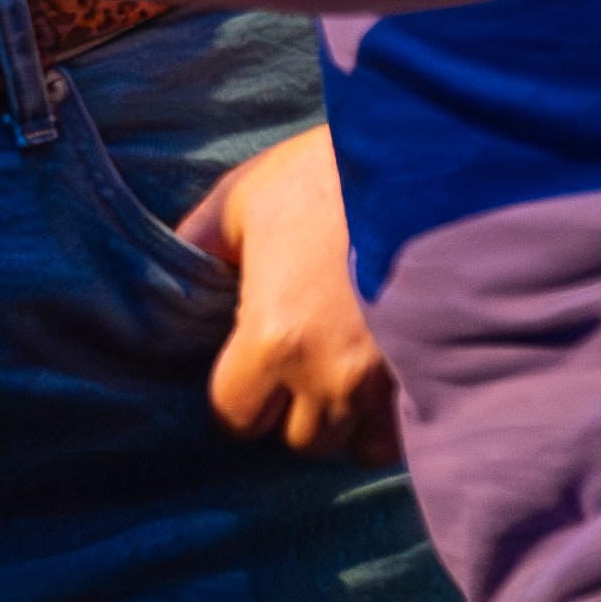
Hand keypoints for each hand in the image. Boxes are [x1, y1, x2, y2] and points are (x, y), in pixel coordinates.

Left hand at [180, 123, 396, 457]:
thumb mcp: (242, 198)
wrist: (425, 157)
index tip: (247, 367)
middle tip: (300, 360)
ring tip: (344, 373)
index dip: (236, 397)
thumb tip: (165, 278)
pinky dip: (391, 420)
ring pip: (355, 445)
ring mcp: (387, 384)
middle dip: (293, 409)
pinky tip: (385, 380)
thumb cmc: (325, 174)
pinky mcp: (434, 374)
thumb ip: (198, 245)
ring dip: (345, 420)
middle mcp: (329, 377)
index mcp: (272, 341)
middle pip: (299, 439)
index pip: (235, 419)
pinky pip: (405, 435)